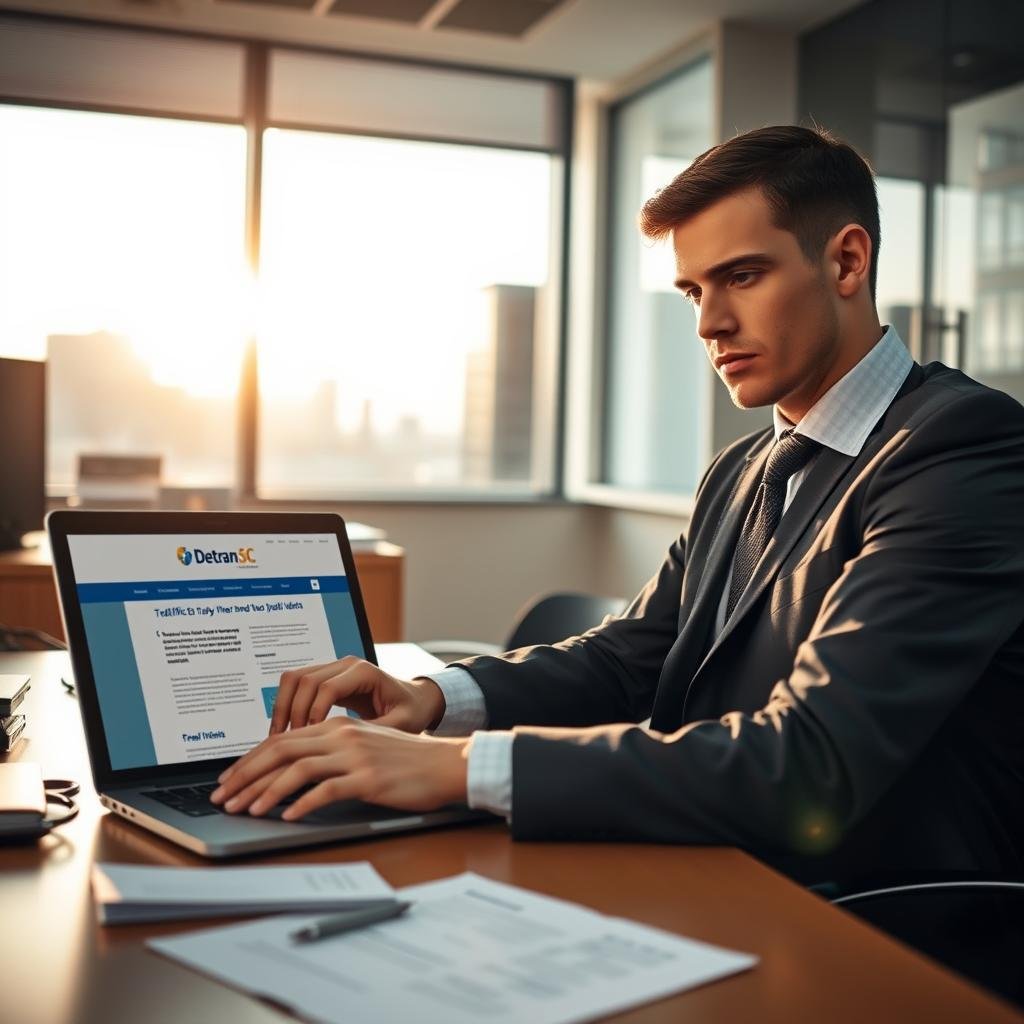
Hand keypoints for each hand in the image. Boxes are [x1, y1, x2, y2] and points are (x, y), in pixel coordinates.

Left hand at [209, 718, 469, 817]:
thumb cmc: (407, 761)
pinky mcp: (368, 778)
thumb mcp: (366, 747)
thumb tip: (295, 774)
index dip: (250, 761)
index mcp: (337, 727)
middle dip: (245, 776)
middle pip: (280, 751)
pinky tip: (287, 817)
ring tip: (246, 811)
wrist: (446, 764)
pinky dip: (301, 804)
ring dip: (265, 792)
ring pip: (296, 769)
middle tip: (223, 798)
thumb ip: (333, 752)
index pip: (281, 740)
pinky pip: (325, 790)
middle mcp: (341, 735)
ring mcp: (354, 756)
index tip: (230, 780)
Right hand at [268, 657, 444, 734]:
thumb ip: (376, 733)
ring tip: (279, 737)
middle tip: (287, 742)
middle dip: (292, 712)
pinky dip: (286, 705)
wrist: (415, 699)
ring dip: (283, 707)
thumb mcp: (401, 724)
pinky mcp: (325, 678)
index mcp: (365, 672)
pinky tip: (286, 731)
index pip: (327, 688)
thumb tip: (347, 749)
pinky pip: (296, 685)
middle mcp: (346, 664)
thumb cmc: (411, 711)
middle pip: (304, 680)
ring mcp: (333, 668)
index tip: (310, 740)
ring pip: (294, 678)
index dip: (314, 714)